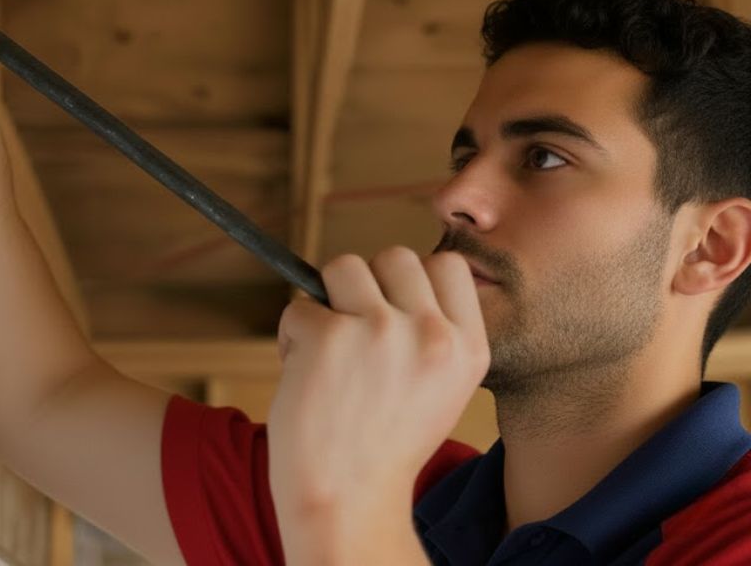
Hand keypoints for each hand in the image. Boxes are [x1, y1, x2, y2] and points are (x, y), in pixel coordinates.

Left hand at [267, 247, 488, 557]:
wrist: (347, 503)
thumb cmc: (383, 447)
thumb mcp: (439, 388)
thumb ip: (429, 332)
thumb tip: (384, 276)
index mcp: (468, 347)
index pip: (449, 264)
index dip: (412, 279)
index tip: (393, 310)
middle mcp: (432, 333)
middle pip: (394, 256)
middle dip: (365, 285)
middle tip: (354, 336)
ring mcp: (380, 330)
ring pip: (342, 266)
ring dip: (325, 301)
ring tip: (326, 353)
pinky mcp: (328, 336)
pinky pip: (298, 306)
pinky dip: (292, 336)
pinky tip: (304, 377)